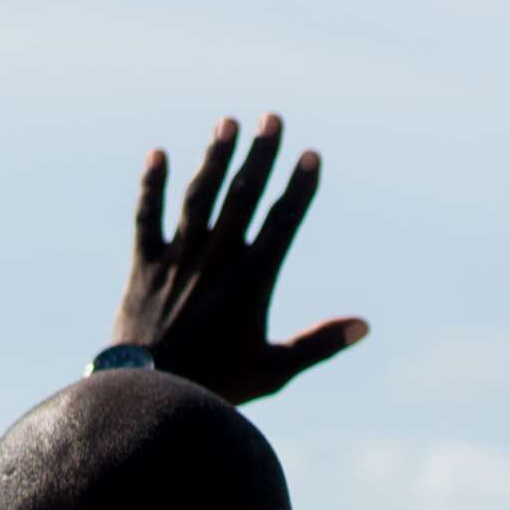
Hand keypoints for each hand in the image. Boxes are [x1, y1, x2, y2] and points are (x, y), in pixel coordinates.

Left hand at [116, 114, 368, 402]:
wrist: (151, 391)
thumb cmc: (218, 385)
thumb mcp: (276, 370)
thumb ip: (319, 344)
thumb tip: (364, 326)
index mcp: (252, 281)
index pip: (282, 221)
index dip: (299, 186)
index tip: (312, 155)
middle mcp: (217, 259)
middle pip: (243, 195)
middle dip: (260, 155)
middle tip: (272, 117)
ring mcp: (179, 258)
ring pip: (199, 196)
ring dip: (215, 157)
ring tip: (227, 123)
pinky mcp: (145, 265)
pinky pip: (147, 216)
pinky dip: (151, 184)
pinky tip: (157, 153)